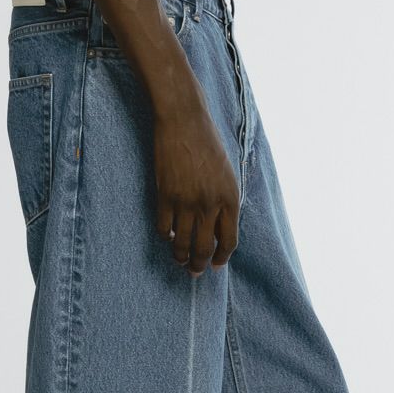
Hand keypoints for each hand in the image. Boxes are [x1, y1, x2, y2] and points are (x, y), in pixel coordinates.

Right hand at [153, 96, 239, 275]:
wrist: (184, 121)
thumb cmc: (208, 143)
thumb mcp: (227, 172)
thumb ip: (225, 200)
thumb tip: (219, 228)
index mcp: (230, 198)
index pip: (229, 241)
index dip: (222, 257)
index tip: (216, 265)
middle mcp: (209, 204)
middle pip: (205, 248)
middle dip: (200, 264)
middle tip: (196, 272)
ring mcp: (186, 201)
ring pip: (182, 243)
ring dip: (181, 257)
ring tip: (180, 261)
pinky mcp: (165, 195)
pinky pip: (164, 227)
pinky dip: (165, 236)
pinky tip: (167, 237)